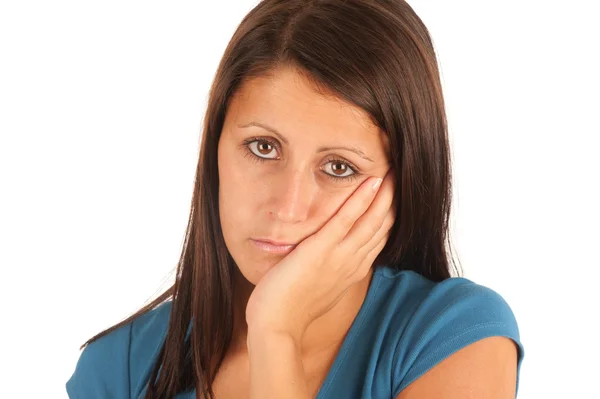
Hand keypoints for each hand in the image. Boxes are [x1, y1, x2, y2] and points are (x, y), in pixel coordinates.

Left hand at [245, 169, 395, 342]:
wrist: (276, 326)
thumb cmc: (291, 309)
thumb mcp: (320, 287)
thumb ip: (329, 269)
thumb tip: (328, 258)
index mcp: (352, 270)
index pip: (378, 238)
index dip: (389, 216)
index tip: (395, 198)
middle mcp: (352, 263)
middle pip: (381, 227)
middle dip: (394, 202)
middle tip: (403, 177)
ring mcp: (339, 257)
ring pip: (371, 221)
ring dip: (385, 195)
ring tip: (394, 173)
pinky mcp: (321, 250)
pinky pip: (346, 221)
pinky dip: (361, 200)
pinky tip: (372, 182)